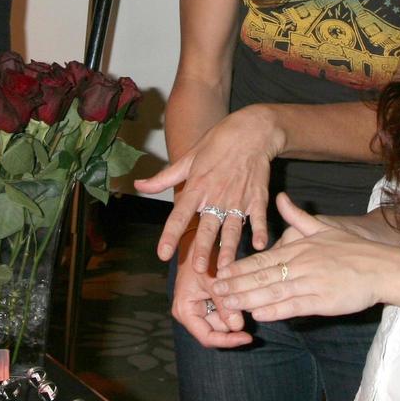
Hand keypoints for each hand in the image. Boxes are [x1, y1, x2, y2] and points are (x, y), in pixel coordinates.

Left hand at [137, 106, 277, 270]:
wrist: (251, 131)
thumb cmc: (218, 143)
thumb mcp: (188, 157)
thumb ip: (164, 177)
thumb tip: (139, 184)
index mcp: (197, 186)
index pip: (180, 214)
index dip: (170, 234)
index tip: (162, 253)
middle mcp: (216, 195)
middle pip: (208, 227)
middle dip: (204, 249)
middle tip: (199, 269)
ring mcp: (238, 197)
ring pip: (232, 228)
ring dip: (229, 248)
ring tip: (226, 267)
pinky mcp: (257, 197)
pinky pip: (257, 218)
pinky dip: (259, 231)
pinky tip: (259, 246)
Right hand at [171, 234, 251, 348]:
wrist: (196, 241)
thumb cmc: (200, 257)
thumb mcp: (213, 280)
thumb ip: (223, 304)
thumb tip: (238, 327)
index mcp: (185, 311)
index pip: (207, 337)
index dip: (228, 341)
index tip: (248, 338)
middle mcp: (189, 314)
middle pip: (216, 331)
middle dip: (233, 324)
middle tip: (251, 311)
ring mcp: (198, 309)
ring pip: (221, 322)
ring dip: (234, 314)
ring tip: (246, 298)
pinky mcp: (206, 303)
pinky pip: (222, 312)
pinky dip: (233, 307)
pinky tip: (243, 297)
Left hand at [212, 194, 392, 320]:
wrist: (380, 267)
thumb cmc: (351, 249)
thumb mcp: (322, 227)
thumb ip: (297, 216)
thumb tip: (280, 198)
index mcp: (297, 248)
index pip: (260, 260)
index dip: (237, 268)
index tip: (217, 274)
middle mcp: (300, 264)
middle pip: (260, 276)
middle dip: (234, 285)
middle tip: (211, 291)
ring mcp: (310, 283)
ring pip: (273, 291)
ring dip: (248, 298)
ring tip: (227, 304)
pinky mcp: (322, 301)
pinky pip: (295, 306)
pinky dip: (276, 310)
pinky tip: (259, 314)